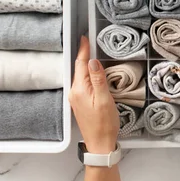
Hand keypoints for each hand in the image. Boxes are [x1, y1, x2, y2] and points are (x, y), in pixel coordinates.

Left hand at [70, 36, 118, 154]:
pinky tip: (93, 72)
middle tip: (89, 40)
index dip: (84, 50)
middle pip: (79, 69)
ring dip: (86, 64)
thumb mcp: (104, 100)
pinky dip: (87, 74)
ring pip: (81, 76)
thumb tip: (93, 61)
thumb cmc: (104, 123)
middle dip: (84, 54)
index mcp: (79, 89)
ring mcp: (76, 98)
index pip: (81, 64)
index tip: (85, 37)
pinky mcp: (80, 102)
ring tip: (92, 52)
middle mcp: (75, 92)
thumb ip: (98, 79)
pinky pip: (83, 83)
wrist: (100, 144)